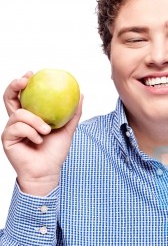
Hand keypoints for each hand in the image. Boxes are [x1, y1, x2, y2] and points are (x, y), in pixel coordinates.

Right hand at [1, 72, 82, 194]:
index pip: (22, 96)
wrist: (48, 172)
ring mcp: (11, 130)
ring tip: (47, 130)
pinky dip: (31, 132)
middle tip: (25, 80)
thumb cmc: (54, 152)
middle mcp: (17, 121)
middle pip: (9, 98)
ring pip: (19, 114)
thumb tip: (81, 95)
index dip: (23, 83)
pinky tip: (39, 140)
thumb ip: (73, 114)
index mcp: (29, 117)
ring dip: (35, 120)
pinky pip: (18, 127)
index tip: (32, 73)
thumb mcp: (67, 130)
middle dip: (14, 86)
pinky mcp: (7, 139)